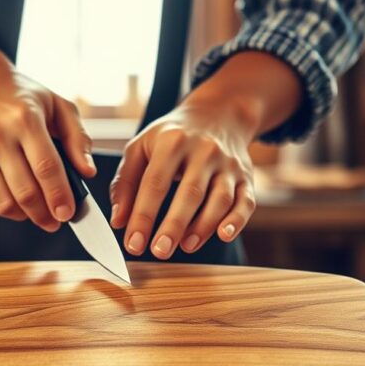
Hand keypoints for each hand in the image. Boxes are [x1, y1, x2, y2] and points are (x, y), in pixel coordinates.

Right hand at [0, 15, 94, 231]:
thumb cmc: (22, 97)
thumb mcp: (57, 105)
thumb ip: (77, 138)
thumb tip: (88, 171)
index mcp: (25, 119)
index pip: (45, 167)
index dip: (59, 196)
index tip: (68, 214)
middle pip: (25, 192)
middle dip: (45, 215)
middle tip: (56, 221)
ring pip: (4, 203)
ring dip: (26, 216)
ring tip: (38, 212)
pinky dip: (4, 212)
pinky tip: (16, 203)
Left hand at [109, 101, 256, 259]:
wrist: (218, 114)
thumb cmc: (171, 137)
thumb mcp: (141, 147)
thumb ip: (125, 183)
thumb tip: (118, 221)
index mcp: (172, 141)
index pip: (155, 183)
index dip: (143, 216)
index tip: (133, 243)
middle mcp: (204, 150)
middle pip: (190, 192)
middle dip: (173, 225)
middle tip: (159, 251)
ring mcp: (228, 164)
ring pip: (220, 199)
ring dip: (202, 227)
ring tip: (184, 246)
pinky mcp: (246, 177)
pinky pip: (246, 201)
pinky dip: (237, 220)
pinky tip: (223, 235)